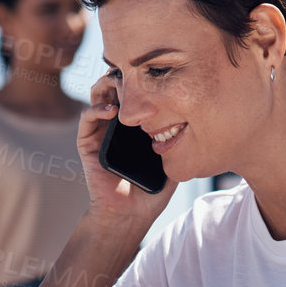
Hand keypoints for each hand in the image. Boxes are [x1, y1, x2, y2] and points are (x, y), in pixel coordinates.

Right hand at [78, 73, 176, 230]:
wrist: (130, 214)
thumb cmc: (151, 191)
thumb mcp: (173, 161)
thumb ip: (181, 141)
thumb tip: (198, 118)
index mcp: (135, 124)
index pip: (135, 90)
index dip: (141, 78)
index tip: (155, 72)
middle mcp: (116, 123)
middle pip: (115, 85)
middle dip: (124, 74)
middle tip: (137, 74)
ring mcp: (100, 131)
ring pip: (98, 94)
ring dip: (108, 84)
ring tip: (123, 86)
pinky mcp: (87, 143)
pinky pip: (87, 117)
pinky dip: (97, 108)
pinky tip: (113, 111)